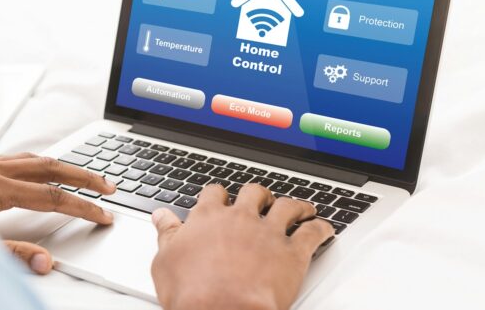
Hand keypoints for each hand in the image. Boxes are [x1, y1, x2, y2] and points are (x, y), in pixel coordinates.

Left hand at [0, 153, 117, 274]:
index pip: (51, 196)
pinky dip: (39, 163)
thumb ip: (10, 254)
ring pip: (33, 158)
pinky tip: (43, 170)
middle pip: (50, 167)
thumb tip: (44, 261)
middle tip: (109, 186)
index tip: (102, 214)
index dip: (82, 206)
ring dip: (63, 166)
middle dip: (83, 176)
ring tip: (85, 176)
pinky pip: (15, 158)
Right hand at [150, 184, 334, 309]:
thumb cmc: (193, 292)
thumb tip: (161, 217)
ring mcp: (268, 233)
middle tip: (262, 200)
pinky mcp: (292, 253)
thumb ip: (167, 234)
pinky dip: (321, 228)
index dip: (218, 195)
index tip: (221, 199)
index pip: (214, 193)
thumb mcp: (165, 261)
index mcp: (208, 218)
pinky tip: (324, 228)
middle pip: (253, 192)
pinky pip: (312, 232)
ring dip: (296, 205)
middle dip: (258, 194)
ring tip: (300, 208)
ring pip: (287, 206)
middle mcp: (241, 218)